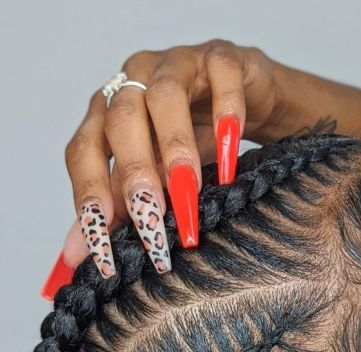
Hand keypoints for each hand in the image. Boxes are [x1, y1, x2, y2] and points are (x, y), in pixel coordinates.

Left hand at [44, 40, 279, 294]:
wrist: (249, 100)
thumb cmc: (197, 137)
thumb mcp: (157, 178)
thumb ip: (120, 210)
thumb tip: (81, 253)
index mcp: (108, 113)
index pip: (85, 151)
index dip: (90, 193)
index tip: (103, 238)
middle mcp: (134, 82)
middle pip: (120, 122)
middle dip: (134, 175)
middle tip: (151, 220)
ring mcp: (176, 64)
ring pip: (164, 96)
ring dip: (174, 146)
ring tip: (190, 189)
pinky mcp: (221, 58)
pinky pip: (220, 79)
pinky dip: (226, 116)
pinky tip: (230, 156)